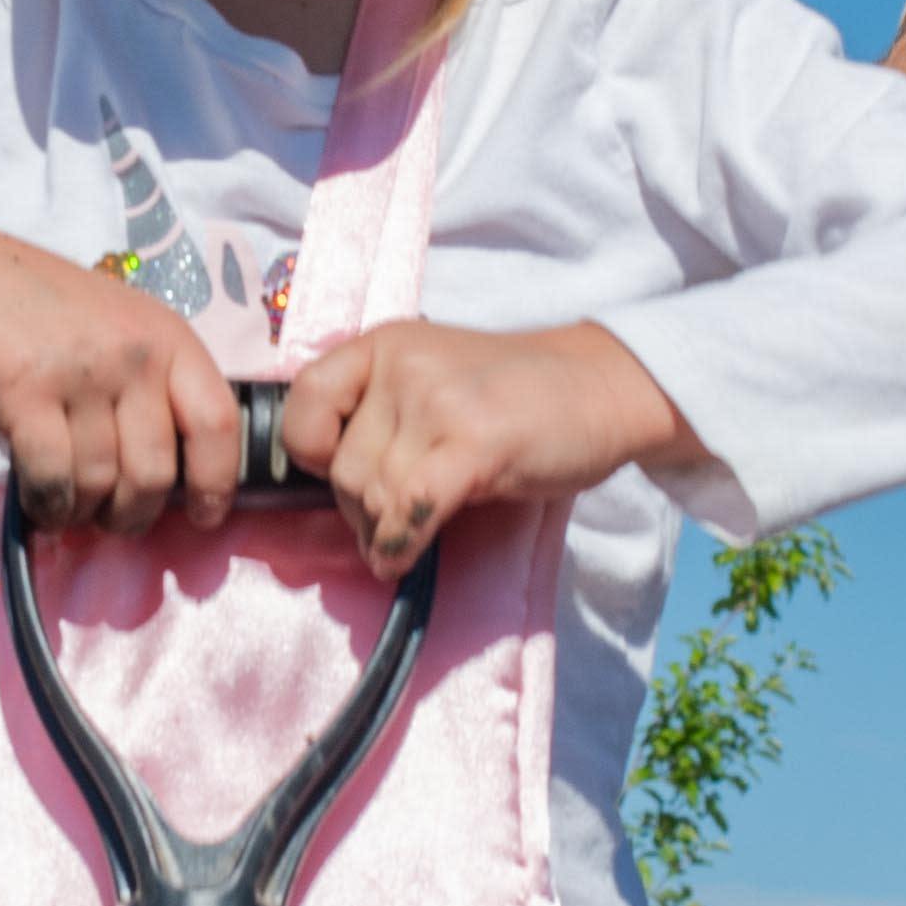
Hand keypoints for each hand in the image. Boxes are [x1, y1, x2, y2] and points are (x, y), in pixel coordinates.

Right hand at [0, 248, 245, 529]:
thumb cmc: (55, 318)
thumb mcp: (127, 332)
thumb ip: (158, 390)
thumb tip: (182, 481)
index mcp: (170, 338)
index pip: (217, 423)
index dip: (217, 481)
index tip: (205, 515)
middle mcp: (133, 354)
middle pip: (155, 472)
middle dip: (135, 513)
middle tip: (115, 518)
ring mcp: (80, 373)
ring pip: (99, 483)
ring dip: (82, 512)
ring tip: (69, 506)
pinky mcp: (25, 393)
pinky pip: (51, 480)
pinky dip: (48, 506)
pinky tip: (41, 502)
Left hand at [274, 321, 683, 571]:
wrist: (602, 387)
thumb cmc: (515, 395)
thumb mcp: (432, 379)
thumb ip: (379, 413)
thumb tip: (330, 485)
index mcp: (385, 345)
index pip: (303, 401)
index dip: (310, 451)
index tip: (338, 472)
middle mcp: (403, 366)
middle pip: (344, 467)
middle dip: (360, 509)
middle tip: (394, 519)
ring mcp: (438, 401)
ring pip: (374, 496)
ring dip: (384, 532)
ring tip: (408, 535)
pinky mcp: (474, 443)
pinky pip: (410, 510)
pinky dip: (399, 546)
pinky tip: (402, 560)